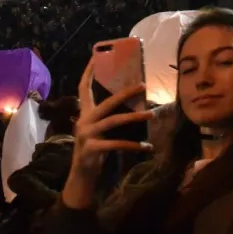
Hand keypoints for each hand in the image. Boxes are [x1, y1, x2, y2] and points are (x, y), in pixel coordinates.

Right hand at [64, 60, 152, 195]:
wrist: (81, 176)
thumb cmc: (93, 151)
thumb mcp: (97, 131)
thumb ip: (106, 119)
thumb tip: (132, 106)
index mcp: (85, 114)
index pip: (83, 88)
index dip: (88, 72)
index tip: (95, 57)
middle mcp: (84, 121)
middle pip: (107, 102)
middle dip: (125, 93)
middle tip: (143, 86)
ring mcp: (87, 135)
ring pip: (114, 121)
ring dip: (134, 118)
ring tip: (151, 115)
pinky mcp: (92, 149)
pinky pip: (117, 144)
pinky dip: (133, 145)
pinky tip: (146, 147)